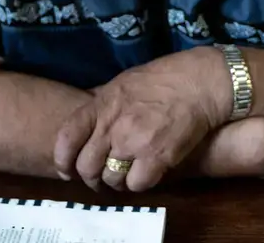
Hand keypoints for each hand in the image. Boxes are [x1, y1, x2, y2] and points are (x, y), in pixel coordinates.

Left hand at [53, 47, 231, 191]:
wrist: (199, 82)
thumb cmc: (163, 78)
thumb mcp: (123, 83)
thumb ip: (102, 104)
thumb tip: (86, 121)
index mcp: (101, 104)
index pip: (67, 138)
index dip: (63, 160)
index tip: (68, 170)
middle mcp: (112, 124)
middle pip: (86, 166)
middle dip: (92, 177)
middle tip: (102, 178)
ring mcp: (134, 141)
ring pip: (110, 178)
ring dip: (117, 181)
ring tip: (127, 174)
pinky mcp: (157, 156)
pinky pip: (136, 184)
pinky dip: (139, 183)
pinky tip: (147, 172)